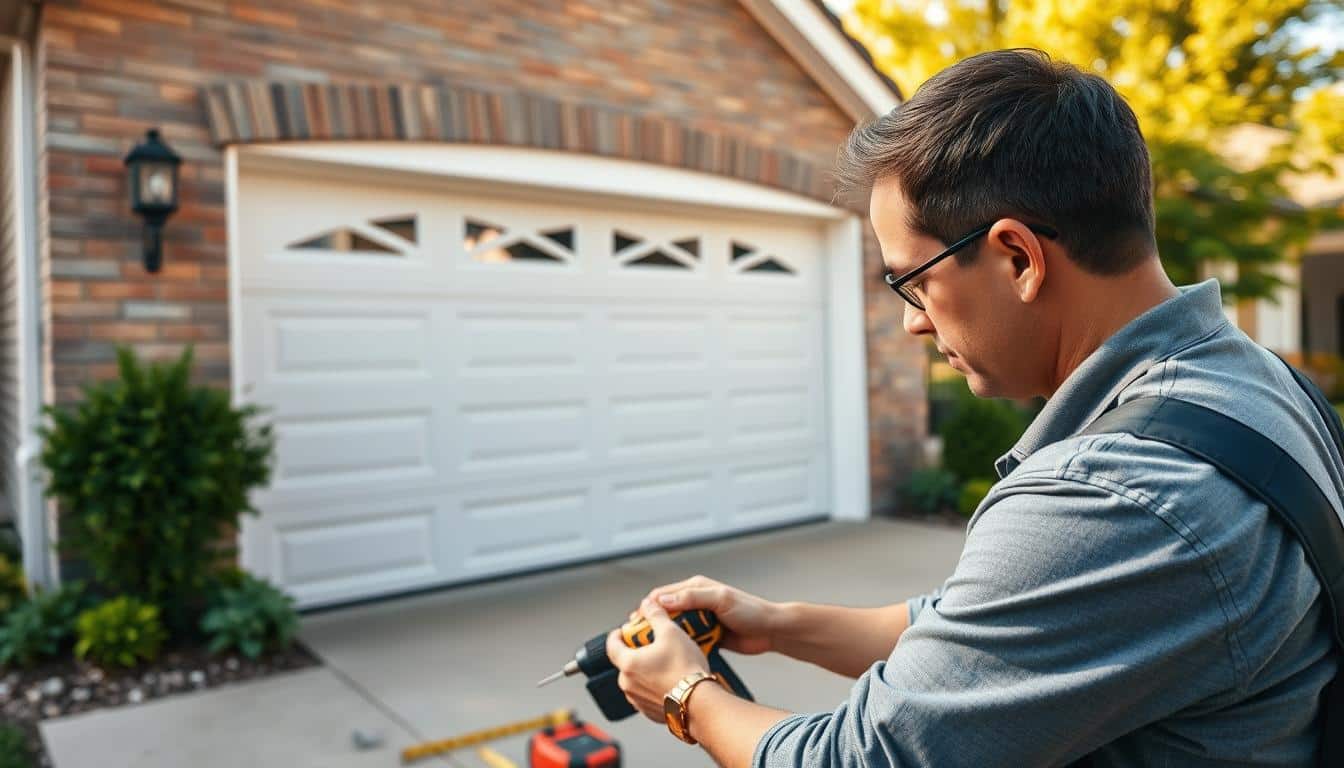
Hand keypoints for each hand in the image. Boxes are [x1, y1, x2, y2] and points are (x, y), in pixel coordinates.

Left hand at [606, 597, 710, 722]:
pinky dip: (654, 685)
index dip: (618, 634)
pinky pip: (647, 693)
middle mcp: (628, 684)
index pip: (611, 644)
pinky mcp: (650, 712)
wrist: (700, 702)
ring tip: (665, 661)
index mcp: (628, 663)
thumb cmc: (686, 670)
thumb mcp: (671, 632)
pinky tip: (670, 678)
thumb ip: (656, 615)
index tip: (626, 630)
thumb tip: (648, 604)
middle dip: (637, 651)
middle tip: (652, 643)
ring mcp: (638, 700)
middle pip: (625, 661)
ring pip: (636, 678)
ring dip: (646, 669)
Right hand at [644, 575, 777, 654]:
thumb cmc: (750, 611)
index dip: (647, 608)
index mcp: (696, 588)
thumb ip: (693, 598)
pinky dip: (680, 647)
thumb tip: (663, 600)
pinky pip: (688, 641)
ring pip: (675, 629)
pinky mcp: (707, 636)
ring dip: (666, 638)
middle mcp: (696, 602)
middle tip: (639, 641)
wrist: (771, 631)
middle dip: (653, 625)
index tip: (635, 622)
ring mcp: (701, 620)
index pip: (663, 595)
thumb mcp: (721, 600)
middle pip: (666, 613)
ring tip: (652, 651)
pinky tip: (672, 657)